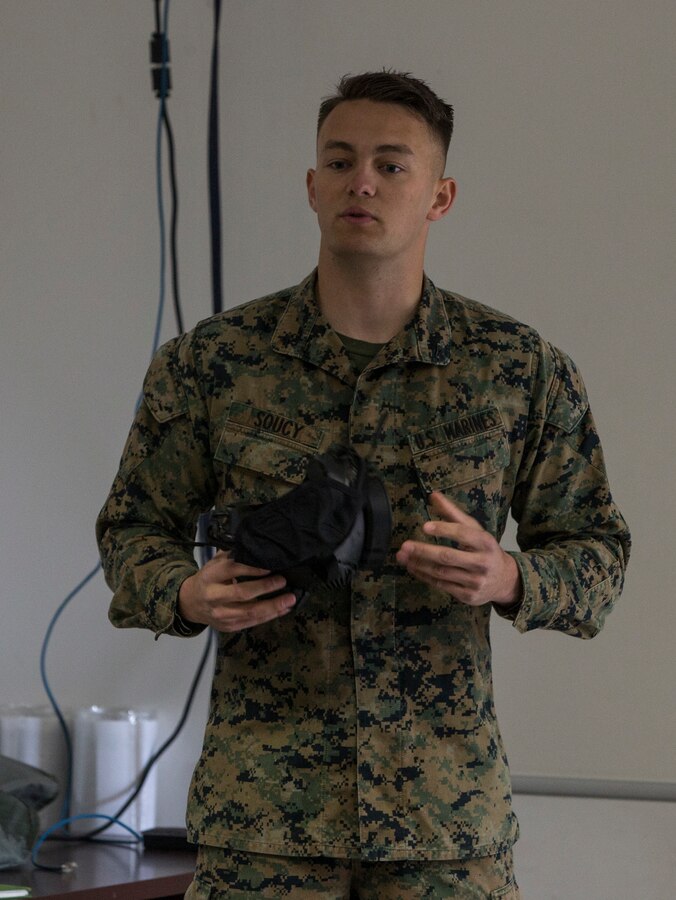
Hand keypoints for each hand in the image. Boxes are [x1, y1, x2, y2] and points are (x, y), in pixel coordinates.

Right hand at [178, 551, 295, 632]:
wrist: (191, 603)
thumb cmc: (208, 580)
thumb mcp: (214, 564)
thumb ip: (232, 555)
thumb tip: (256, 547)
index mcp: (210, 576)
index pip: (232, 570)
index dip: (252, 569)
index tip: (270, 566)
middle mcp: (214, 596)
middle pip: (242, 593)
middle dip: (265, 587)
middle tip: (283, 581)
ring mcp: (221, 614)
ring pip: (250, 612)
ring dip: (273, 606)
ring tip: (289, 599)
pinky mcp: (228, 626)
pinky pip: (252, 622)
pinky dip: (270, 616)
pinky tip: (283, 609)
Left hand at [396, 492, 520, 607]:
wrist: (505, 580)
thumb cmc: (485, 549)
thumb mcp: (475, 530)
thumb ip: (453, 513)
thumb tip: (432, 495)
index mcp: (486, 542)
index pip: (463, 534)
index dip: (444, 530)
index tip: (425, 526)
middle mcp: (482, 563)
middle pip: (448, 557)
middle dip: (424, 551)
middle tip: (405, 545)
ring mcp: (475, 581)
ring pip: (441, 573)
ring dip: (419, 564)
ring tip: (402, 556)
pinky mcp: (468, 596)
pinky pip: (441, 585)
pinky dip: (424, 576)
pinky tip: (412, 567)